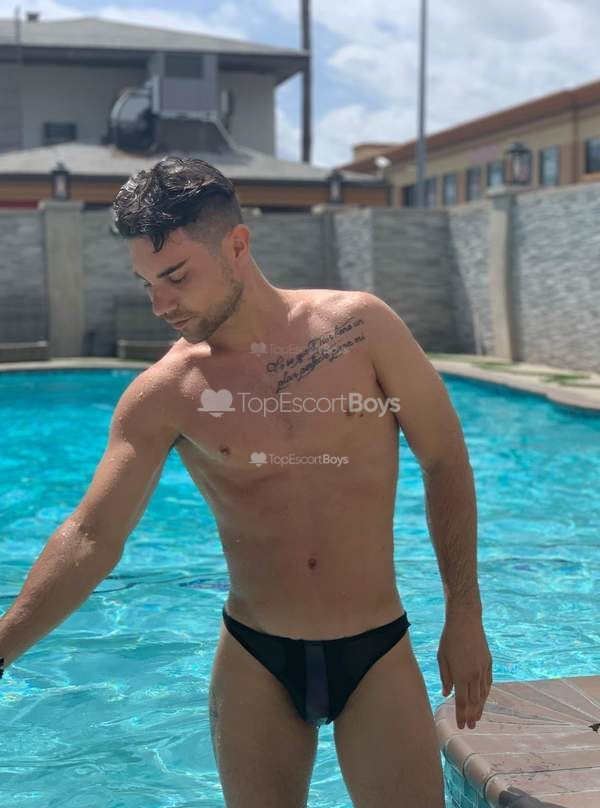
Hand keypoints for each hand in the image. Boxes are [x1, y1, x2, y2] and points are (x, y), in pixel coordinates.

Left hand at [437, 608, 492, 729]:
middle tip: (470, 727)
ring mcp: (483, 669)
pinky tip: (483, 699)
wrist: (466, 621)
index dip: (461, 715)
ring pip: (482, 694)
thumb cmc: (449, 638)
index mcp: (461, 675)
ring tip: (477, 718)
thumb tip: (446, 694)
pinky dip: (485, 694)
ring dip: (480, 707)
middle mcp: (474, 675)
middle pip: (474, 701)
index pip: (462, 702)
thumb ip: (445, 678)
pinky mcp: (488, 663)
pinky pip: (488, 683)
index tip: (461, 726)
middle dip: (471, 716)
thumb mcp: (442, 658)